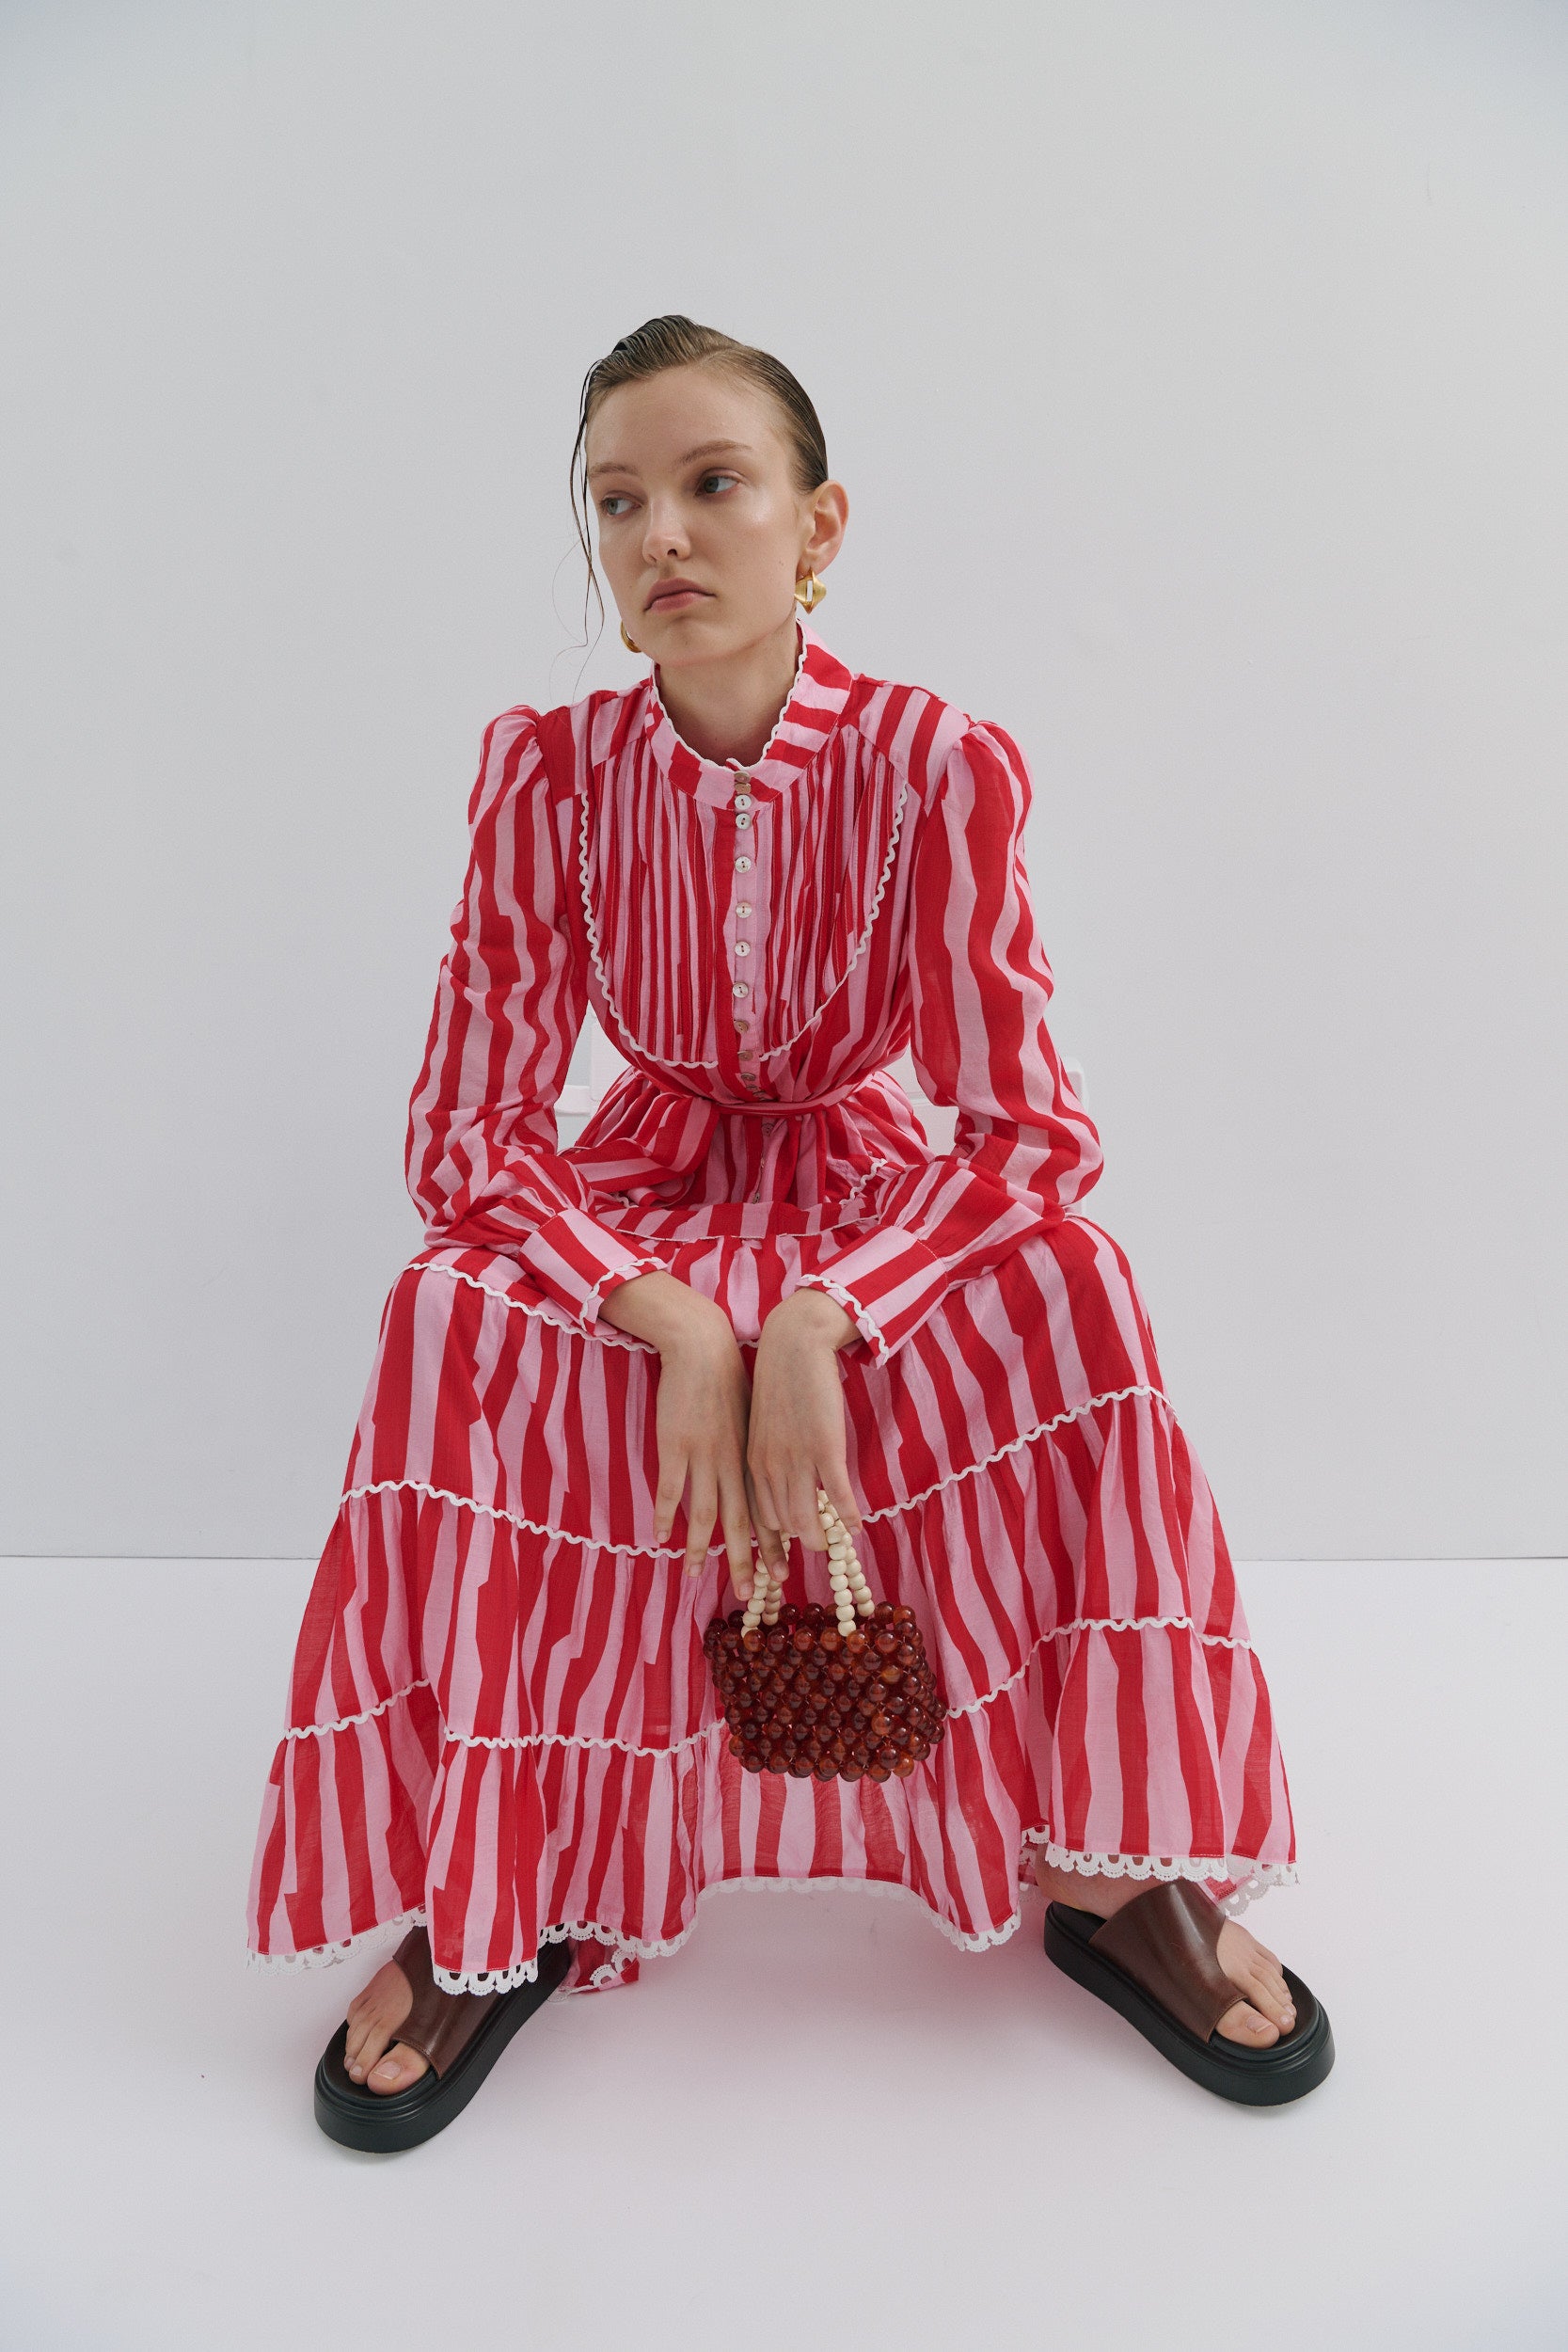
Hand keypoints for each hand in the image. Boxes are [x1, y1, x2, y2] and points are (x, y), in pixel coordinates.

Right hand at [648, 1310, 781, 1603]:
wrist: (704, 1347)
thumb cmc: (728, 1381)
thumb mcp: (753, 1419)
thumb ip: (753, 1453)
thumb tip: (762, 1480)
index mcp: (752, 1457)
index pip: (765, 1511)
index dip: (773, 1545)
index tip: (780, 1574)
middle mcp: (732, 1462)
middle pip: (741, 1521)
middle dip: (746, 1560)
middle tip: (751, 1594)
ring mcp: (704, 1455)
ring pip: (706, 1512)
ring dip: (701, 1548)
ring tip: (695, 1575)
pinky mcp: (676, 1444)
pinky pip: (671, 1488)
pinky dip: (667, 1514)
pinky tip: (661, 1536)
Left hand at [745, 1289, 863, 1553]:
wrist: (793, 1344)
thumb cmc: (780, 1382)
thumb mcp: (763, 1424)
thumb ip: (769, 1455)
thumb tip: (781, 1480)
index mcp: (753, 1462)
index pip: (759, 1517)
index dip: (765, 1546)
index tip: (770, 1568)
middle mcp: (771, 1467)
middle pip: (783, 1525)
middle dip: (793, 1548)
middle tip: (804, 1565)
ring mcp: (798, 1459)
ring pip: (807, 1517)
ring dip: (821, 1537)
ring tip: (833, 1548)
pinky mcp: (825, 1447)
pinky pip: (837, 1494)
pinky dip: (847, 1516)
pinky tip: (858, 1528)